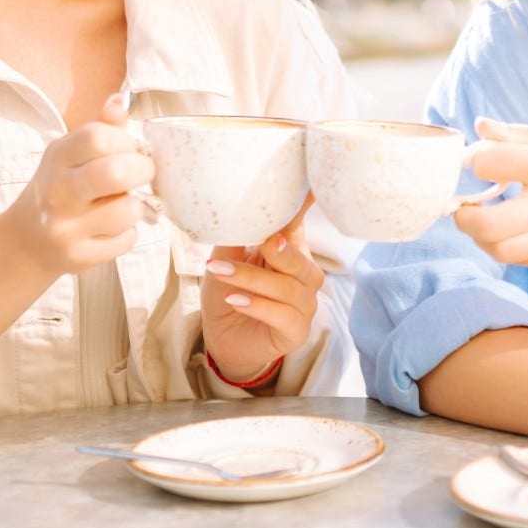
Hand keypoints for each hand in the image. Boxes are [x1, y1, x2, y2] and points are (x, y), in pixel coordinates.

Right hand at [2, 92, 154, 275]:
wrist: (25, 242)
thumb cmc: (59, 188)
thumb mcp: (69, 154)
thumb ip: (99, 129)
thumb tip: (120, 100)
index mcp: (58, 157)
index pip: (98, 137)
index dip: (125, 141)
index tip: (130, 149)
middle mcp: (57, 191)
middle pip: (115, 173)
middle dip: (142, 171)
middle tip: (142, 174)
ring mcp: (65, 227)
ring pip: (128, 211)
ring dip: (135, 207)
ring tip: (120, 205)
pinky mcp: (77, 257)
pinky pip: (126, 241)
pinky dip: (127, 235)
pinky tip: (110, 230)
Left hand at [200, 198, 326, 384]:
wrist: (223, 338)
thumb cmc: (228, 292)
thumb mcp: (226, 260)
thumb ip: (235, 236)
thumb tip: (233, 205)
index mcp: (290, 251)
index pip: (298, 225)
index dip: (303, 207)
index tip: (307, 189)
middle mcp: (304, 276)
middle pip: (300, 261)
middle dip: (281, 252)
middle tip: (264, 242)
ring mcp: (304, 305)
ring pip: (288, 289)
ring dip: (253, 280)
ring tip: (220, 274)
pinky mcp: (297, 331)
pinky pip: (284, 317)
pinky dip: (258, 307)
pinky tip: (235, 300)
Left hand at [454, 117, 527, 272]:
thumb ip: (522, 135)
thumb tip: (479, 126)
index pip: (489, 164)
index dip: (476, 165)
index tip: (482, 168)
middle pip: (487, 223)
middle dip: (464, 218)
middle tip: (465, 211)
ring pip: (501, 250)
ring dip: (484, 240)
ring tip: (488, 226)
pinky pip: (526, 261)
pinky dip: (513, 248)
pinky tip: (519, 233)